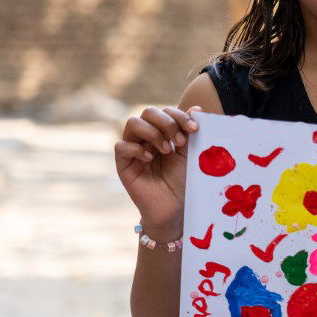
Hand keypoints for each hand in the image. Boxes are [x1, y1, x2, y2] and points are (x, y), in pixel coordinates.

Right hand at [114, 106, 201, 234]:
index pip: (166, 112)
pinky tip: (150, 159)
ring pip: (132, 123)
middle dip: (166, 122)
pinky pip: (121, 146)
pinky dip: (136, 149)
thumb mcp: (190, 153)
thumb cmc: (183, 181)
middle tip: (180, 141)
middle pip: (148, 112)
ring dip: (152, 133)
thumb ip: (190, 132)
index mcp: (163, 132)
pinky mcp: (123, 165)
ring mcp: (134, 149)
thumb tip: (196, 107)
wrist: (175, 209)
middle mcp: (147, 138)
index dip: (180, 116)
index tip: (195, 129)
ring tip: (167, 150)